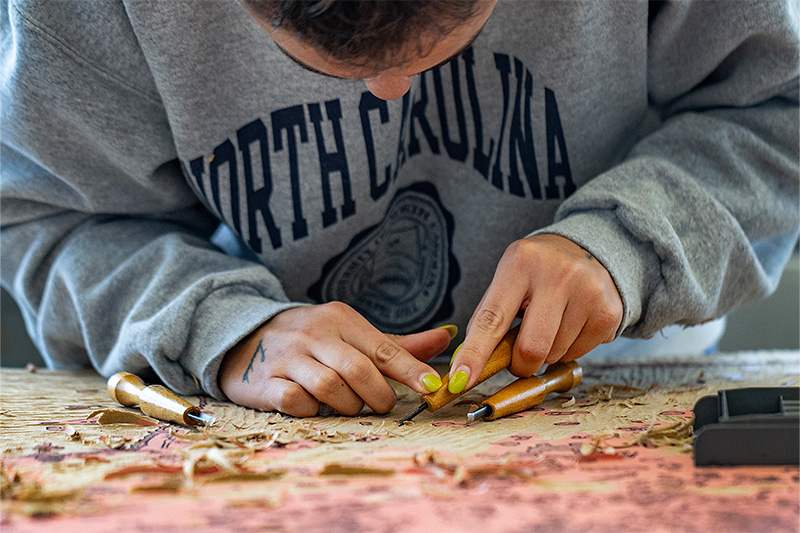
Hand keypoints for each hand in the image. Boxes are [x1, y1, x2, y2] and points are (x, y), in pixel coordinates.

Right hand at [218, 302, 453, 415]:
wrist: (245, 337)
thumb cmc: (311, 341)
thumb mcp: (351, 334)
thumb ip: (396, 345)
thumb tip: (447, 336)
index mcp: (340, 318)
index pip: (382, 348)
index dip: (411, 370)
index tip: (433, 388)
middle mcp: (314, 333)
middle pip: (358, 371)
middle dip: (378, 397)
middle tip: (383, 405)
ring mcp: (287, 357)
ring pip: (330, 389)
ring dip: (347, 406)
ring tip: (348, 404)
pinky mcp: (264, 381)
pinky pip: (296, 403)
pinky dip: (312, 411)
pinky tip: (314, 406)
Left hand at [449, 234, 622, 391]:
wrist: (586, 251)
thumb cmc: (536, 272)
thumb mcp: (507, 281)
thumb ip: (487, 320)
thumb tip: (464, 368)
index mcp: (520, 263)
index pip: (492, 318)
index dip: (475, 353)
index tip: (459, 380)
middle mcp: (558, 274)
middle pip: (530, 349)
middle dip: (520, 364)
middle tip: (520, 354)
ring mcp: (588, 292)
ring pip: (555, 355)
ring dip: (546, 353)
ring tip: (551, 323)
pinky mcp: (609, 312)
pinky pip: (578, 354)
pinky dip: (569, 349)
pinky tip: (572, 323)